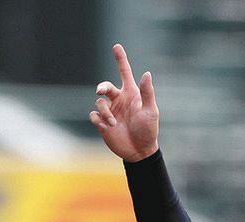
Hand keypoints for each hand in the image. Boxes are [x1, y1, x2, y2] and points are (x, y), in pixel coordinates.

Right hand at [89, 43, 158, 161]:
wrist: (140, 152)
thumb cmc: (148, 131)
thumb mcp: (150, 111)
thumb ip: (147, 93)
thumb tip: (147, 73)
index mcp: (130, 94)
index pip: (124, 72)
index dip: (120, 59)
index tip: (116, 46)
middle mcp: (119, 100)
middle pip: (105, 86)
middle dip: (102, 87)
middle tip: (101, 91)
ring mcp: (110, 111)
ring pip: (99, 102)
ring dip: (105, 112)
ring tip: (113, 123)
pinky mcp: (103, 123)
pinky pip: (94, 115)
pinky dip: (98, 119)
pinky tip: (107, 126)